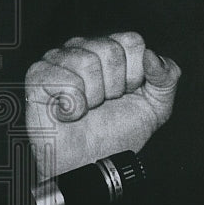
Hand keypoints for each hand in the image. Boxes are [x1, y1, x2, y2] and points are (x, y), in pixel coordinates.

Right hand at [25, 31, 180, 179]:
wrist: (91, 163)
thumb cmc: (118, 133)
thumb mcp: (157, 107)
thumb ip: (166, 77)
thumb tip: (152, 56)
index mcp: (112, 50)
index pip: (132, 41)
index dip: (135, 73)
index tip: (128, 93)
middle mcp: (84, 48)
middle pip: (110, 49)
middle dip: (115, 86)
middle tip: (105, 102)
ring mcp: (58, 60)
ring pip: (87, 62)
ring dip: (93, 97)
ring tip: (87, 108)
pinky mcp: (37, 77)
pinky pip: (63, 79)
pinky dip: (72, 105)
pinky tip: (69, 113)